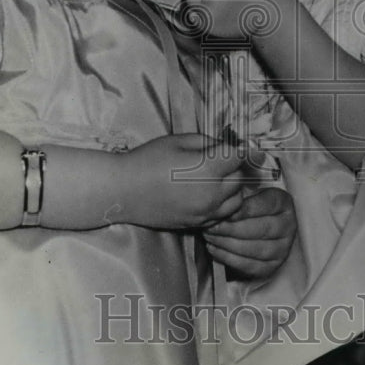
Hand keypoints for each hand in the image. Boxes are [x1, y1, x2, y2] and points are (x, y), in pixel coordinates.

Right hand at [122, 134, 246, 229]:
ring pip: (237, 201)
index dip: (239, 149)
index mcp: (208, 168)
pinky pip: (222, 216)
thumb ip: (206, 142)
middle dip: (234, 168)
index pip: (240, 157)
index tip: (234, 148)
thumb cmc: (148, 160)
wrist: (124, 191)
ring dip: (232, 189)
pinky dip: (222, 205)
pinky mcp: (198, 224)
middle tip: (219, 161)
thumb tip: (223, 148)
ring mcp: (206, 212)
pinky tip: (206, 195)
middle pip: (240, 179)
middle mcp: (212, 193)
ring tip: (216, 180)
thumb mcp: (178, 140)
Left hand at [203, 184, 296, 279]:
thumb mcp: (247, 194)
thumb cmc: (248, 208)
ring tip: (210, 237)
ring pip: (255, 248)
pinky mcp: (271, 266)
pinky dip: (229, 258)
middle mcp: (287, 226)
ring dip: (228, 243)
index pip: (267, 205)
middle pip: (261, 229)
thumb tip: (224, 198)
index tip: (227, 212)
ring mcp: (282, 248)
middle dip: (232, 228)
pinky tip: (215, 249)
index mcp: (283, 203)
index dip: (245, 209)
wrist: (253, 227)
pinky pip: (249, 265)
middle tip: (212, 226)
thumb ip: (239, 194)